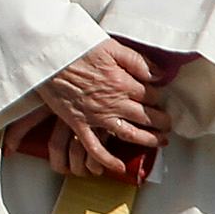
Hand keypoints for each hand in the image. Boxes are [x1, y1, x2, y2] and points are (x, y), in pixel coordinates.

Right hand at [35, 38, 169, 165]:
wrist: (46, 57)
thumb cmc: (76, 48)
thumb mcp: (112, 46)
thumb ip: (138, 61)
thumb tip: (159, 75)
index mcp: (124, 83)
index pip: (153, 95)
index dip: (159, 97)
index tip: (159, 97)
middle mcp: (114, 102)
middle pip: (147, 117)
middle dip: (162, 122)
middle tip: (168, 124)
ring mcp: (97, 116)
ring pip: (129, 134)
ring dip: (148, 141)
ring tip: (159, 142)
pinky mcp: (78, 123)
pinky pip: (94, 147)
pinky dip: (107, 160)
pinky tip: (119, 167)